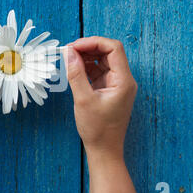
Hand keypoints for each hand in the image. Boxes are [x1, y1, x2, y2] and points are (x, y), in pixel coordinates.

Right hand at [63, 36, 136, 158]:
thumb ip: (76, 74)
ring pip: (103, 60)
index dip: (93, 43)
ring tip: (69, 60)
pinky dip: (86, 68)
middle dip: (88, 48)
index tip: (74, 46)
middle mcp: (123, 80)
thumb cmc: (97, 129)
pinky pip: (99, 71)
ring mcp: (117, 84)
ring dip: (86, 57)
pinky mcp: (109, 89)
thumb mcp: (83, 100)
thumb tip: (69, 53)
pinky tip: (74, 69)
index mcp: (123, 81)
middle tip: (68, 51)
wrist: (104, 150)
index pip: (113, 48)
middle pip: (108, 52)